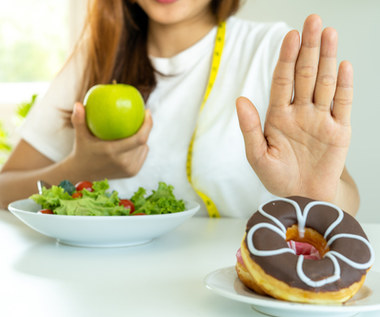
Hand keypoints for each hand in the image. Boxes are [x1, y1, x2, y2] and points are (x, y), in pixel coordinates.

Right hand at [66, 102, 152, 180]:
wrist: (84, 174)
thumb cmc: (82, 150)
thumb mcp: (79, 136)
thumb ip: (78, 120)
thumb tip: (77, 104)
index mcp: (113, 152)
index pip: (139, 139)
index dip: (147, 125)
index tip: (147, 111)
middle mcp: (124, 163)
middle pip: (143, 142)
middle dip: (146, 127)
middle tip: (144, 115)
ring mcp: (129, 169)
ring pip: (144, 148)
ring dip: (143, 137)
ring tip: (139, 125)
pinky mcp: (132, 173)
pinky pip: (142, 154)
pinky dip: (141, 147)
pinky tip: (137, 138)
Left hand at [236, 14, 352, 201]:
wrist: (301, 196)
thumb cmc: (277, 176)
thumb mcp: (257, 155)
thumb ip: (250, 128)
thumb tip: (240, 99)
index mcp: (278, 115)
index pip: (282, 81)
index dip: (286, 59)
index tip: (290, 36)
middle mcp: (300, 112)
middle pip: (305, 75)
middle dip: (308, 49)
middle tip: (313, 21)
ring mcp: (320, 118)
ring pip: (324, 83)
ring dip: (327, 59)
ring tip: (328, 33)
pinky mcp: (339, 130)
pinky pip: (342, 104)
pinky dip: (344, 86)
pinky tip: (343, 66)